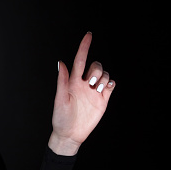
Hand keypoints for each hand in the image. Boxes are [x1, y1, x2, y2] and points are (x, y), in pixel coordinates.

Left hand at [48, 32, 114, 155]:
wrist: (70, 134)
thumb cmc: (60, 117)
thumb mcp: (60, 99)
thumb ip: (62, 80)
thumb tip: (61, 62)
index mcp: (72, 81)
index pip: (80, 60)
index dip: (84, 47)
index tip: (89, 35)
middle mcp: (84, 84)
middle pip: (95, 66)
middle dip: (96, 70)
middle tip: (91, 83)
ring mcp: (94, 92)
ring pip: (104, 74)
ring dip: (103, 78)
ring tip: (96, 90)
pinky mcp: (102, 100)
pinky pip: (110, 86)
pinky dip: (111, 83)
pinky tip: (106, 88)